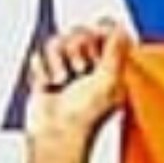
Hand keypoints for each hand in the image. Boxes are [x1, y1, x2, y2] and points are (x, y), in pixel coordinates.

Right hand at [20, 20, 131, 162]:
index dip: (99, 31)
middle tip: (80, 69)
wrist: (58, 132)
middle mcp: (93, 70)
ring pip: (58, 42)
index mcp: (113, 71)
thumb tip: (122, 30)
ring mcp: (70, 72)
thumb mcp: (109, 80)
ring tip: (64, 81)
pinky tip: (51, 85)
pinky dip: (44, 70)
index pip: (106, 36)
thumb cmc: (86, 115)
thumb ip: (116, 52)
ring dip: (58, 60)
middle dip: (76, 48)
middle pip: (79, 34)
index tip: (97, 33)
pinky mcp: (49, 75)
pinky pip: (41, 55)